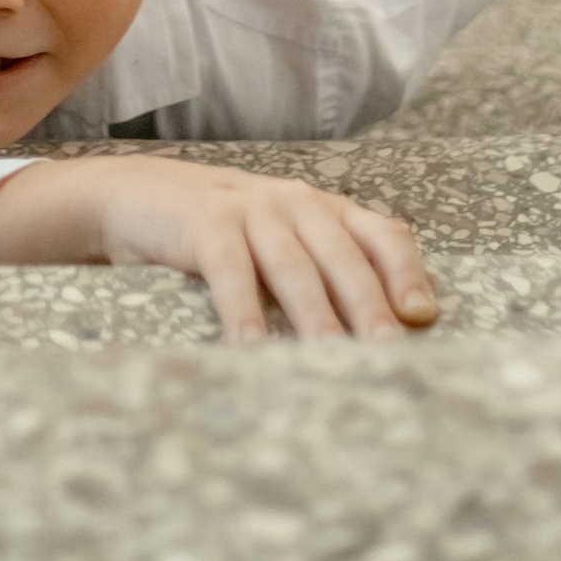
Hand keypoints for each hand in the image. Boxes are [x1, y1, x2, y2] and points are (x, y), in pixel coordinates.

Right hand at [0, 156, 438, 347]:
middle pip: (344, 257)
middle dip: (369, 307)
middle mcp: (295, 203)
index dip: (405, 272)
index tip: (422, 317)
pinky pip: (232, 273)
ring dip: (316, 318)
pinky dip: (244, 314)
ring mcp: (250, 209)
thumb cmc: (224, 236)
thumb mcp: (280, 244)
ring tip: (332, 363)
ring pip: (295, 268)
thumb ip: (325, 275)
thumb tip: (381, 340)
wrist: (139, 197)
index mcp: (323, 208)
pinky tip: (251, 350)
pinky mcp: (205, 225)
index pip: (382, 233)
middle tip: (388, 355)